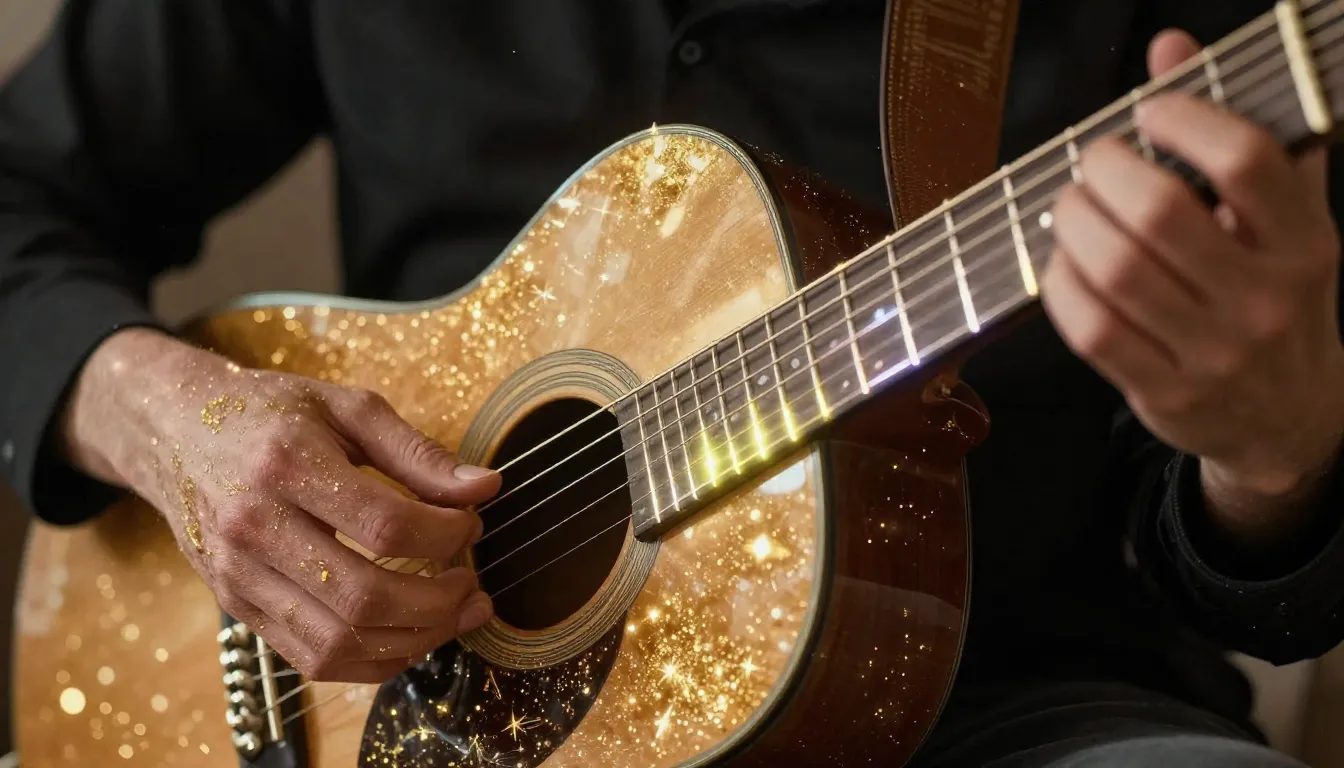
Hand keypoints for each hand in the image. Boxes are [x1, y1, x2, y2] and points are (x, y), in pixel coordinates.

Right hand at [60, 328, 501, 682]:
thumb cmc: (271, 413)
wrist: (174, 431)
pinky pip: (312, 659)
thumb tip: (486, 488)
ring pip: (338, 641)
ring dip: (413, 640)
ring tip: (456, 615)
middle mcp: (254, 527)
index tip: (472, 523)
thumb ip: (419, 452)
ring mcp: (239, 576)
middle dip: (439, 601)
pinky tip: (409, 636)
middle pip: (363, 596)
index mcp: (286, 464)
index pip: (386, 524)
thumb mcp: (348, 408)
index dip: (446, 534)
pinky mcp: (237, 607)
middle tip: (474, 586)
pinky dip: (372, 662)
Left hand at [1041, 29, 1343, 497]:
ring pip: (1116, 269)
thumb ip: (1236, 131)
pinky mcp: (1166, 393)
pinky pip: (1091, 327)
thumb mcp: (1283, 218)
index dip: (1184, 118)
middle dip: (1104, 172)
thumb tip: (1170, 48)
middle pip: (1159, 212)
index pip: (1247, 160)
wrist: (1290, 419)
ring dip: (1072, 223)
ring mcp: (1215, 352)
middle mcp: (1267, 299)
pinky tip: (1065, 265)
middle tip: (1093, 163)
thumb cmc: (1274, 297)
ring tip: (1072, 208)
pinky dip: (1061, 284)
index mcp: (1306, 242)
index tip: (1150, 110)